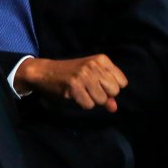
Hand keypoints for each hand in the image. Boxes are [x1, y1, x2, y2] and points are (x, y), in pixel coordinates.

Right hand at [14, 54, 128, 112]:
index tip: (101, 86)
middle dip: (104, 96)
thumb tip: (114, 108)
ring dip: (92, 101)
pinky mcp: (73, 86)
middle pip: (114, 91)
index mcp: (102, 59)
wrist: (45, 71)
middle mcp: (94, 65)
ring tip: (82, 92)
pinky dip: (83, 104)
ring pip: (101, 100)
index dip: (113, 89)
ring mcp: (84, 75)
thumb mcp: (92, 77)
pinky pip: (88, 105)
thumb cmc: (72, 74)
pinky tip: (75, 96)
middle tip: (91, 90)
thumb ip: (106, 91)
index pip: (123, 82)